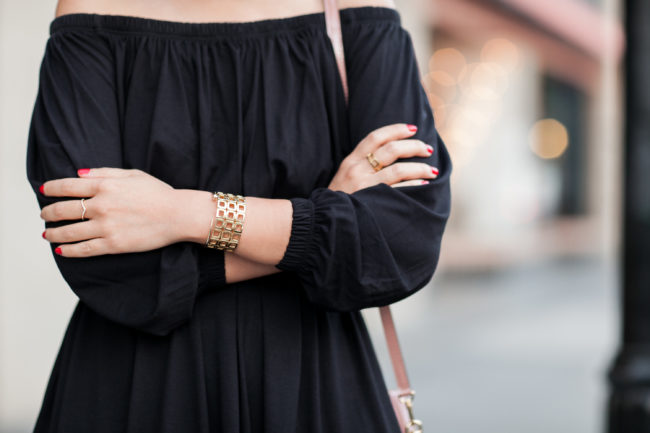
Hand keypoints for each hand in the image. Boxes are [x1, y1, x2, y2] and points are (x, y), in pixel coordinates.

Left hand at [40, 168, 183, 256]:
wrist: (178, 215)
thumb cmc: (159, 193)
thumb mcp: (132, 174)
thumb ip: (103, 172)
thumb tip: (78, 174)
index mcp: (105, 186)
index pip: (67, 186)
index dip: (51, 188)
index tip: (44, 191)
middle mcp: (101, 206)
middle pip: (63, 209)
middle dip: (49, 213)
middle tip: (45, 215)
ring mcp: (106, 226)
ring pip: (69, 232)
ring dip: (53, 233)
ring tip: (47, 234)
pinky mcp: (113, 245)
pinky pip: (84, 249)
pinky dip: (69, 251)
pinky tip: (61, 250)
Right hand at [327, 123, 438, 193]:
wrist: (325, 221)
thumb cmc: (339, 199)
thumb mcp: (344, 175)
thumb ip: (362, 164)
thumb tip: (390, 152)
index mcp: (351, 161)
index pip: (376, 137)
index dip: (396, 129)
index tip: (413, 128)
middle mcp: (357, 170)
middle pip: (392, 150)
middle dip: (415, 146)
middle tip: (428, 149)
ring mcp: (365, 187)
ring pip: (399, 170)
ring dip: (421, 168)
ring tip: (433, 171)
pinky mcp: (373, 202)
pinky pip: (400, 190)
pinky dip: (415, 185)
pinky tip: (424, 184)